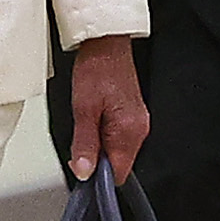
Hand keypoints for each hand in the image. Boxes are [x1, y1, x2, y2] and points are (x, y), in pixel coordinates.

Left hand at [67, 38, 152, 181]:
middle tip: (80, 141)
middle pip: (118, 164)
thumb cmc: (96, 69)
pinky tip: (95, 120)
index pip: (118, 174)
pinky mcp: (133, 116)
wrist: (106, 43)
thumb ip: (85, 143)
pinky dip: (105, 136)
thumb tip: (84, 171)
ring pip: (117, 152)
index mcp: (130, 131)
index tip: (82, 169)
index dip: (98, 177)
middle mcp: (139, 130)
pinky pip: (119, 138)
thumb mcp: (83, 109)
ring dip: (100, 146)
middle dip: (97, 161)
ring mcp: (138, 123)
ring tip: (87, 123)